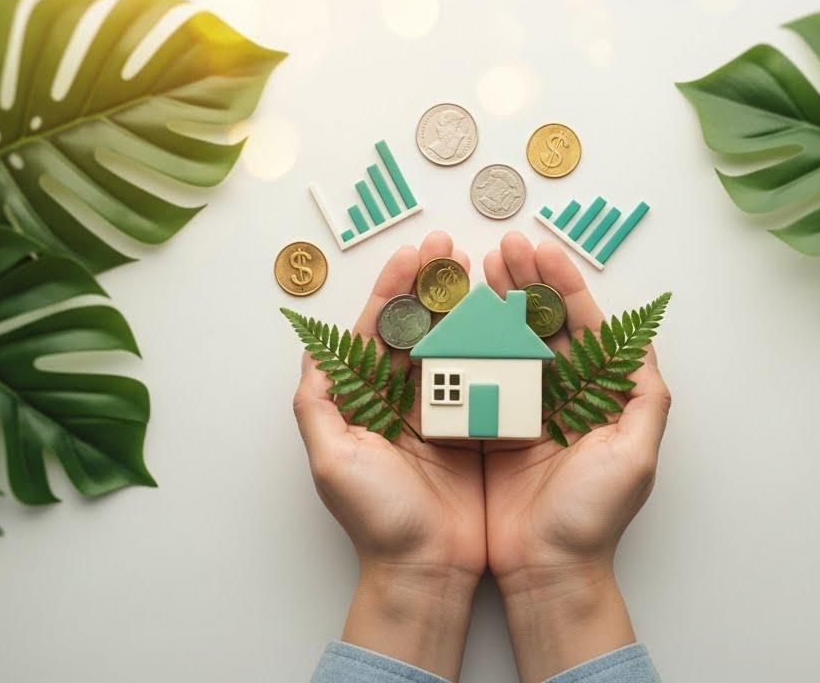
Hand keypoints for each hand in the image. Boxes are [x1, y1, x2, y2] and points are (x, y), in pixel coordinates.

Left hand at [293, 231, 484, 680]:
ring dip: (464, 304)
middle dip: (430, 284)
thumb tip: (313, 349)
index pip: (376, 331)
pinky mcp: (477, 430)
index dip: (393, 289)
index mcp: (366, 402)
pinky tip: (507, 314)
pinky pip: (487, 376)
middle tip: (449, 246)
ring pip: (452, 344)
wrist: (427, 572)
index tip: (415, 253)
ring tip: (481, 266)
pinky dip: (495, 343)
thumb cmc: (377, 521)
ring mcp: (442, 414)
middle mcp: (402, 402)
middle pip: (415, 328)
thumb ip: (318, 402)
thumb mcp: (333, 460)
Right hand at [482, 231, 671, 682]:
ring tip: (474, 267)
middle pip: (541, 325)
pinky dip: (462, 344)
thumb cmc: (593, 519)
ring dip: (492, 303)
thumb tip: (643, 342)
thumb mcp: (635, 457)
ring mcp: (521, 411)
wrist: (546, 572)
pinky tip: (451, 316)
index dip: (562, 286)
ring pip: (506, 342)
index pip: (582, 326)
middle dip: (523, 283)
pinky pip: (473, 377)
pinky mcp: (485, 430)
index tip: (540, 252)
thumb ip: (644, 397)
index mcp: (597, 396)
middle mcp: (560, 397)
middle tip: (502, 248)